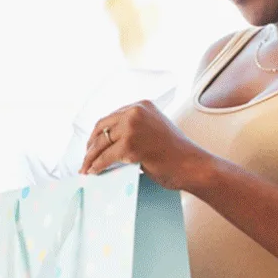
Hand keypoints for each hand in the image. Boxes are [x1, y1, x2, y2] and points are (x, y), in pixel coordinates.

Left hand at [79, 101, 212, 191]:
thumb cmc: (176, 153)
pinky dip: (97, 166)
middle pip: (102, 127)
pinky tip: (94, 172)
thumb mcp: (153, 130)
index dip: (99, 133)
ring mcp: (132, 127)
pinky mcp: (130, 145)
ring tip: (86, 168)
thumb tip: (109, 143)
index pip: (111, 117)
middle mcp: (135, 112)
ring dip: (90, 157)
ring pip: (101, 143)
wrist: (192, 165)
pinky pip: (106, 157)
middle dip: (91, 144)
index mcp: (141, 105)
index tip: (92, 144)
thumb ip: (134, 129)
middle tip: (85, 158)